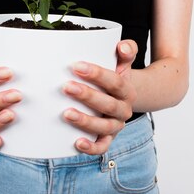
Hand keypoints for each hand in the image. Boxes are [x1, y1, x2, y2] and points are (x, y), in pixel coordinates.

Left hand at [62, 39, 137, 154]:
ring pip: (104, 127)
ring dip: (86, 121)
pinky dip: (91, 148)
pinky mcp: (107, 139)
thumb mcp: (122, 63)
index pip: (115, 81)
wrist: (121, 99)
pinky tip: (77, 142)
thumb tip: (122, 46)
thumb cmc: (114, 78)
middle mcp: (124, 109)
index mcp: (127, 90)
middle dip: (87, 95)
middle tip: (66, 87)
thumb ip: (126, 51)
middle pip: (108, 104)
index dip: (97, 74)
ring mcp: (116, 126)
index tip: (77, 66)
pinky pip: (102, 147)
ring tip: (66, 113)